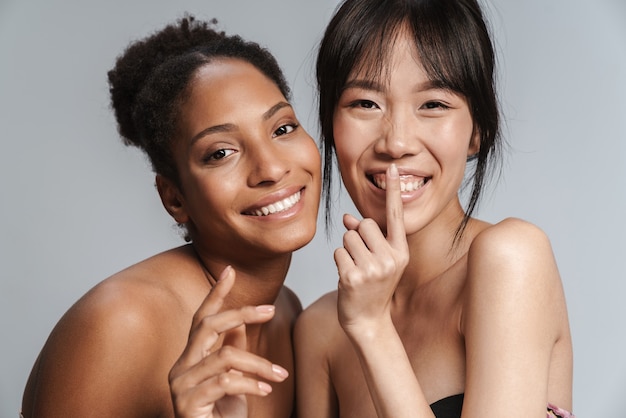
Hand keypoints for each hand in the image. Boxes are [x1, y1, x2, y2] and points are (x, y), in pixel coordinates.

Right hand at [169, 266, 288, 417]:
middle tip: (270, 310)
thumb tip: (238, 325)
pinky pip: (225, 383)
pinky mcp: (187, 404)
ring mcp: (180, 386)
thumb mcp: (234, 382)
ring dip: (258, 364)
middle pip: (207, 326)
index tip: (230, 270)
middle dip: (240, 313)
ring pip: (224, 357)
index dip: (216, 294)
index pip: (201, 319)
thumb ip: (231, 353)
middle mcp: (181, 368)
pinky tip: (266, 389)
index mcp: (191, 358)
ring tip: (280, 375)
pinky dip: (251, 383)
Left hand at [334, 163, 408, 336]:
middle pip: (363, 224)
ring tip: (356, 270)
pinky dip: (339, 262)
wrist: (369, 322)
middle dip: (356, 237)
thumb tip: (348, 218)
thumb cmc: (372, 287)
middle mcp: (390, 259)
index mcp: (401, 252)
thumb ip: (366, 237)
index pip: (395, 216)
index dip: (393, 191)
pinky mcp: (352, 277)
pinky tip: (348, 279)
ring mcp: (372, 269)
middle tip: (362, 260)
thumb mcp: (377, 261)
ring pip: (347, 237)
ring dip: (346, 251)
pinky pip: (337, 252)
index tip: (391, 167)